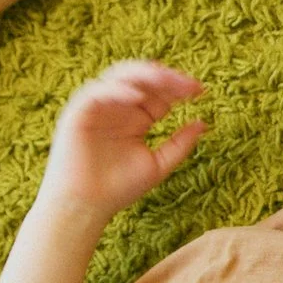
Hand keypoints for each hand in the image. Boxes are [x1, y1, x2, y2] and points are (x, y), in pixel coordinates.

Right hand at [35, 60, 206, 221]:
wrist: (86, 207)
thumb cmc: (118, 188)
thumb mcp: (158, 164)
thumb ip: (180, 145)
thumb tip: (204, 124)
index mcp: (137, 118)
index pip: (159, 93)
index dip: (178, 88)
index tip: (199, 91)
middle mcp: (118, 108)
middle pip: (143, 79)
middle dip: (167, 77)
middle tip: (188, 83)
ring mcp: (99, 108)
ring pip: (120, 76)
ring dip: (144, 75)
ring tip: (166, 80)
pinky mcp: (78, 112)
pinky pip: (98, 91)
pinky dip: (118, 91)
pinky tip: (139, 98)